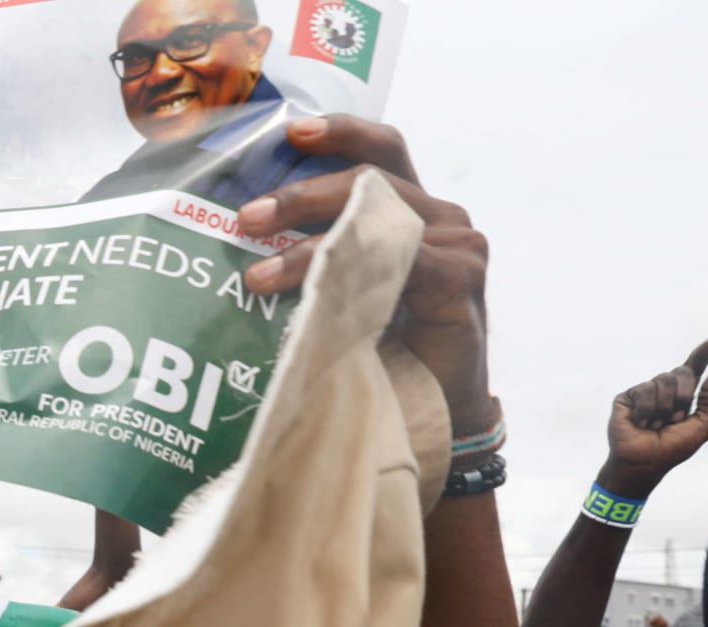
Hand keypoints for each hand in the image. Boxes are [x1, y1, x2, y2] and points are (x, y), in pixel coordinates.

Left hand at [237, 116, 493, 436]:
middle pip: (371, 178)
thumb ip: (321, 257)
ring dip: (310, 246)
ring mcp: (458, 244)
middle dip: (302, 195)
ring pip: (378, 218)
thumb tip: (245, 234)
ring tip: (257, 276)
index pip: (379, 153)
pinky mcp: (462, 280)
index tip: (291, 131)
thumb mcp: (346, 292)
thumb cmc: (382, 351)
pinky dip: (352, 274)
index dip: (340, 133)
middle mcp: (441, 216)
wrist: (434, 414)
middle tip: (248, 219)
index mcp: (411, 208)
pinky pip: (405, 260)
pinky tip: (316, 299)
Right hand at [597, 338, 707, 500]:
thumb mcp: (703, 425)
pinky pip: (643, 390)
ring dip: (664, 408)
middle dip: (683, 396)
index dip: (703, 354)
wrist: (643, 463)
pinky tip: (641, 424)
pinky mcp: (626, 397)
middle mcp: (664, 391)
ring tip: (655, 425)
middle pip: (682, 372)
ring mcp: (644, 392)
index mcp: (682, 396)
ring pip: (663, 380)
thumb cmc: (673, 449)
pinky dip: (647, 410)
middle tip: (674, 419)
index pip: (694, 370)